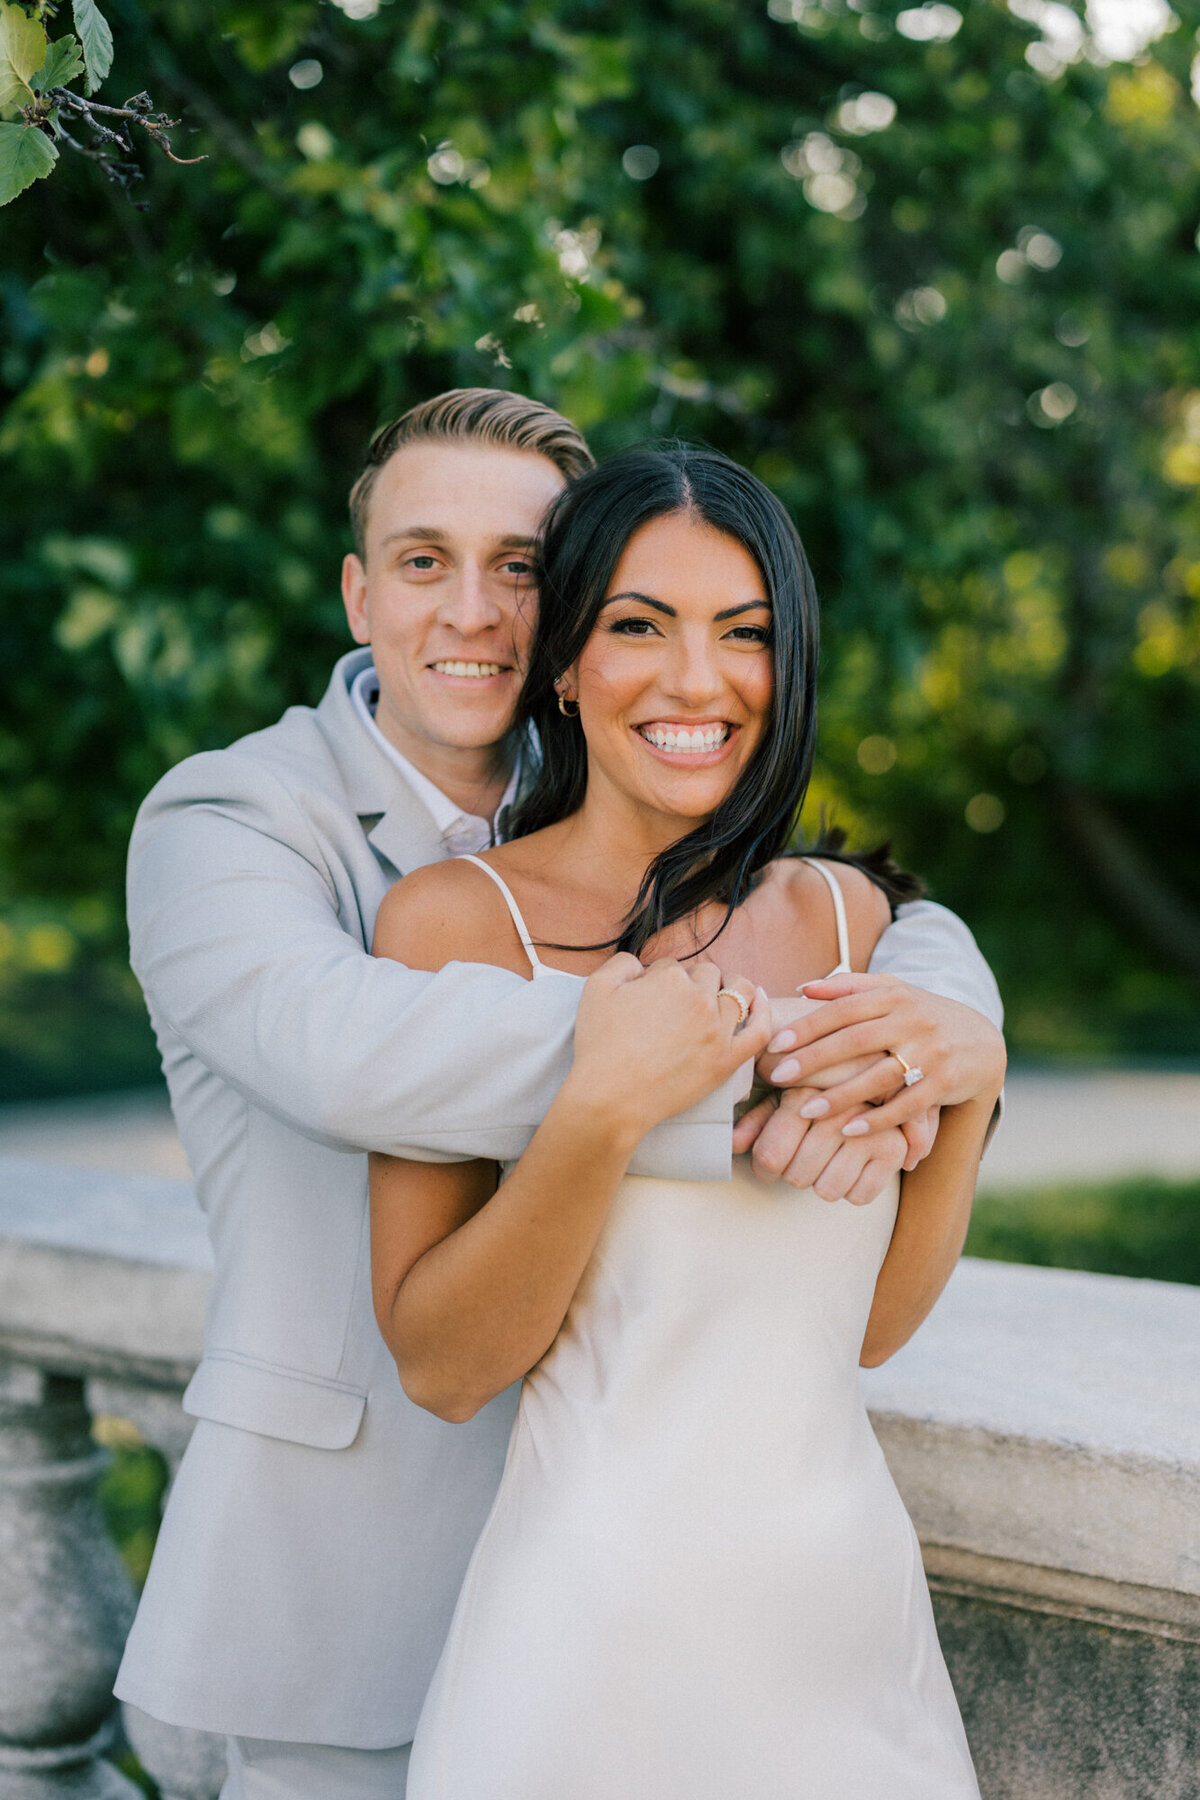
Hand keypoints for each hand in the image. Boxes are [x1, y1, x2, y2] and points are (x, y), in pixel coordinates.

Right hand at [569, 955, 770, 1144]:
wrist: (611, 1097)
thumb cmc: (600, 1046)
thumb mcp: (597, 988)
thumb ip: (622, 963)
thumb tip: (641, 964)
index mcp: (670, 978)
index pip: (673, 966)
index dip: (660, 979)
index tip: (652, 996)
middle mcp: (699, 999)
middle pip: (707, 975)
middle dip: (694, 981)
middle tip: (680, 1002)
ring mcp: (717, 1030)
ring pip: (739, 993)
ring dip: (731, 987)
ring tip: (723, 994)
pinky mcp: (728, 1059)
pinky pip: (760, 1030)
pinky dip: (764, 1012)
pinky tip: (760, 1001)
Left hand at [732, 1085, 908, 1204]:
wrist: (873, 1082)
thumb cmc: (815, 1096)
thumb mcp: (781, 1099)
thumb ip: (755, 1122)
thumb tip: (731, 1144)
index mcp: (804, 1093)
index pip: (770, 1158)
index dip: (764, 1169)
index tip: (771, 1164)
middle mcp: (839, 1109)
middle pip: (797, 1178)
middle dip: (795, 1174)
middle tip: (805, 1156)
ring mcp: (869, 1130)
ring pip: (827, 1191)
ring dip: (823, 1183)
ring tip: (829, 1158)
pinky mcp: (893, 1150)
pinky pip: (859, 1196)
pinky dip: (853, 1189)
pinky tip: (852, 1164)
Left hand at [759, 973, 1004, 1140]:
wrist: (980, 1040)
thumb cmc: (922, 1015)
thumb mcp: (892, 992)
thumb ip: (849, 987)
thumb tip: (802, 988)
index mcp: (894, 995)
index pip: (844, 1009)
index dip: (808, 1026)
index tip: (775, 1043)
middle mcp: (913, 1021)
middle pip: (856, 1040)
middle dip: (814, 1059)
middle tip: (779, 1076)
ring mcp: (931, 1052)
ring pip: (880, 1076)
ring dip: (841, 1096)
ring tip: (805, 1110)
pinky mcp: (945, 1083)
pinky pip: (907, 1105)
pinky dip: (878, 1120)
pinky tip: (849, 1130)